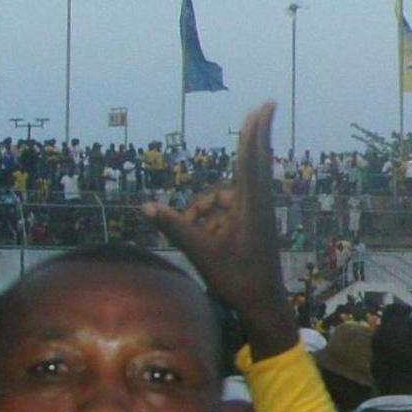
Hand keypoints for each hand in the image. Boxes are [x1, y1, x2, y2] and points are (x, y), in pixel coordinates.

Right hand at [146, 104, 294, 352]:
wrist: (263, 305)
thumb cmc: (236, 279)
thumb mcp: (201, 252)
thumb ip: (175, 226)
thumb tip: (146, 208)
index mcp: (250, 206)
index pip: (251, 160)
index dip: (255, 133)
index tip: (265, 108)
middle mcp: (257, 205)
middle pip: (251, 162)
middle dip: (254, 136)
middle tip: (264, 106)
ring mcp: (257, 215)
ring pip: (226, 196)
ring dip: (206, 210)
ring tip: (206, 241)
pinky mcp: (254, 226)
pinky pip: (227, 210)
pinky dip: (211, 219)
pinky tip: (207, 242)